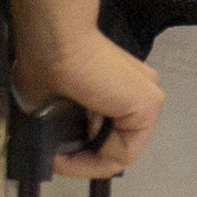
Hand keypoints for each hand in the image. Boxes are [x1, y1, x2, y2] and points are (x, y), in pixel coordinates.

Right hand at [19, 20, 159, 182]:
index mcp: (118, 88)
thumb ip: (61, 126)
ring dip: (86, 156)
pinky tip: (75, 145)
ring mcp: (149, 97)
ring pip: (119, 150)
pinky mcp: (151, 103)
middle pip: (116, 145)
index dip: (79, 157)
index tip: (51, 158)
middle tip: (55, 157)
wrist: (54, 39)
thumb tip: (54, 154)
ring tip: (61, 149)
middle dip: (83, 157)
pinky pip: (125, 150)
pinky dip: (97, 156)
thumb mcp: (48, 104)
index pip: (110, 138)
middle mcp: (139, 92)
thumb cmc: (45, 64)